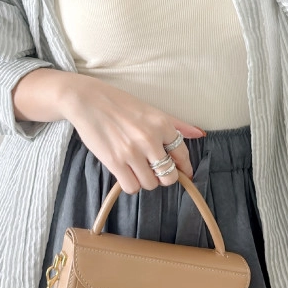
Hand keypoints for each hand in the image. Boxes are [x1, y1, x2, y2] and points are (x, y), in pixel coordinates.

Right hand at [61, 74, 205, 194]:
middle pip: (168, 176)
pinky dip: (130, 184)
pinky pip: (131, 187)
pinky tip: (126, 174)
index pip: (182, 155)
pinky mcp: (114, 162)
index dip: (183, 168)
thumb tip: (200, 134)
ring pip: (150, 184)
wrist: (87, 100)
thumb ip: (176, 124)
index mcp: (162, 124)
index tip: (182, 173)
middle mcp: (150, 139)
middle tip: (154, 171)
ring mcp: (132, 152)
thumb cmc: (118, 103)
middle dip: (163, 177)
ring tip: (136, 169)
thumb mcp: (150, 110)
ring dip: (145, 181)